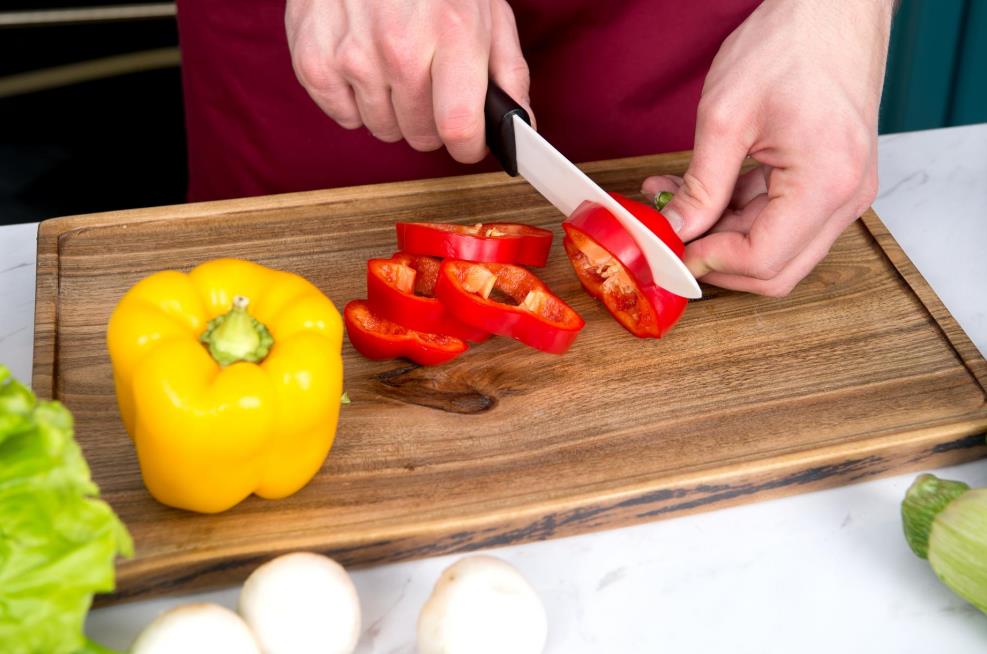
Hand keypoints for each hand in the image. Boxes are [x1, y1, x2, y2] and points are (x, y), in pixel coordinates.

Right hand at [285, 0, 530, 163]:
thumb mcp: (486, 9)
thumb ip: (508, 71)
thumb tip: (521, 127)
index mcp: (451, 34)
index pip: (459, 127)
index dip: (468, 145)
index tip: (468, 142)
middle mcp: (400, 48)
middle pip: (421, 136)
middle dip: (431, 121)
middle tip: (429, 84)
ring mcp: (352, 56)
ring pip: (384, 129)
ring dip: (393, 109)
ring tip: (392, 66)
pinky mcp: (314, 61)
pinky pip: (343, 117)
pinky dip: (354, 100)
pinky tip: (362, 64)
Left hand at [643, 0, 893, 295]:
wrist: (833, 7)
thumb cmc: (790, 44)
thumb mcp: (726, 117)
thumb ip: (701, 186)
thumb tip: (679, 231)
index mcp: (826, 182)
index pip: (763, 259)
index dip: (709, 263)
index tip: (672, 250)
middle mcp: (846, 196)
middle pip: (776, 270)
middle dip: (717, 261)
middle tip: (671, 239)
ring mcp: (845, 191)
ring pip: (778, 250)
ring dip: (724, 237)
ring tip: (674, 204)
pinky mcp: (833, 181)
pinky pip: (784, 220)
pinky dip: (741, 215)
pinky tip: (702, 194)